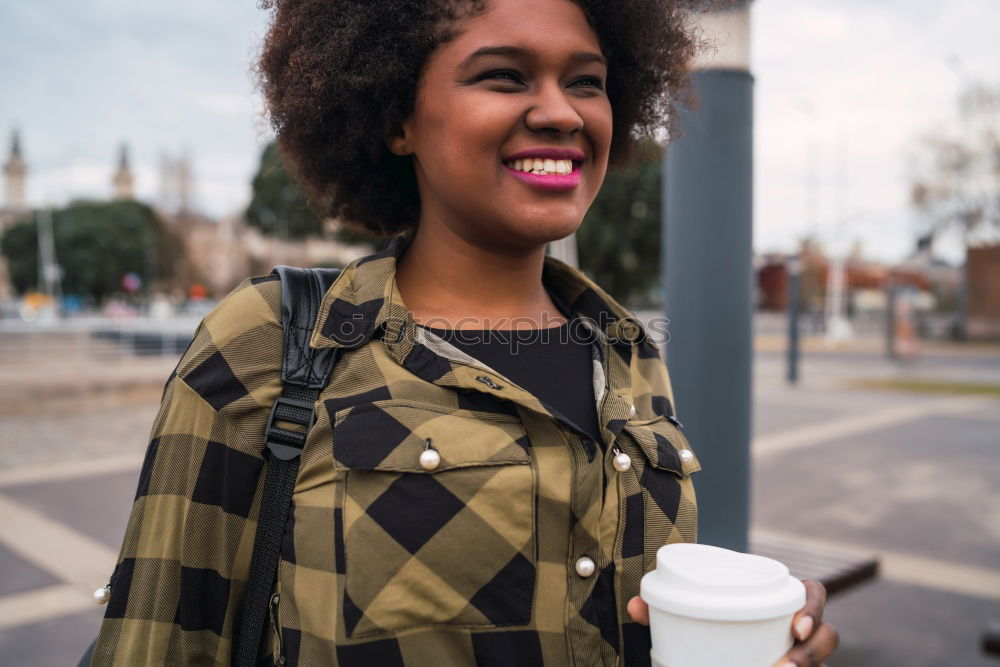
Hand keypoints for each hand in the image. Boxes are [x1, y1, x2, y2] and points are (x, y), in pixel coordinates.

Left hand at [626, 579, 838, 666]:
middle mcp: (801, 632)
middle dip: (813, 653)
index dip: (813, 609)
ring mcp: (804, 658)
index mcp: (781, 602)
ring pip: (823, 664)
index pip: (814, 595)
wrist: (716, 654)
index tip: (795, 627)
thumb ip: (665, 611)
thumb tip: (634, 608)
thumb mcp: (693, 615)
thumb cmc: (711, 623)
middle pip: (828, 637)